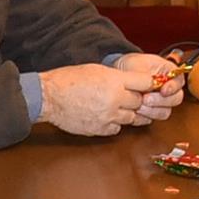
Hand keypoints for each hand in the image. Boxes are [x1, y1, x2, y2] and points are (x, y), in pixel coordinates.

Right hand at [38, 62, 173, 135]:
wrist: (49, 97)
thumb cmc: (68, 80)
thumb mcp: (96, 70)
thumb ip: (117, 77)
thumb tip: (132, 83)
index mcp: (115, 80)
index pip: (146, 83)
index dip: (148, 84)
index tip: (148, 85)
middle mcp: (115, 99)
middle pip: (140, 102)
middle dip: (135, 99)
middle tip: (128, 96)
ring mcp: (108, 116)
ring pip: (131, 118)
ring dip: (126, 112)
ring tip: (115, 106)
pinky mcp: (101, 129)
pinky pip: (117, 128)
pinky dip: (114, 123)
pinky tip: (105, 116)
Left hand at [113, 51, 185, 116]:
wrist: (118, 77)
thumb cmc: (129, 66)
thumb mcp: (135, 64)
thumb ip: (145, 74)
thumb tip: (152, 83)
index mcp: (168, 72)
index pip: (179, 81)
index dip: (173, 87)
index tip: (163, 90)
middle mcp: (167, 88)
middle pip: (176, 99)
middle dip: (161, 101)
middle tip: (146, 99)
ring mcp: (160, 102)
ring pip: (165, 112)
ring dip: (152, 111)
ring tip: (138, 106)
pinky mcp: (151, 112)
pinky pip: (152, 119)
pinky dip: (144, 117)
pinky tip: (135, 111)